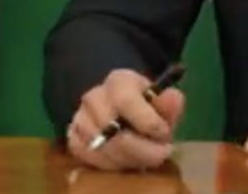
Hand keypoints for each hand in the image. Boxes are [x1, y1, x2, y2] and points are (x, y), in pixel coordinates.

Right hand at [65, 69, 185, 171]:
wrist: (119, 110)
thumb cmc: (145, 108)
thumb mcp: (161, 102)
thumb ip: (170, 102)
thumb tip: (173, 98)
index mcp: (118, 82)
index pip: (125, 100)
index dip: (147, 121)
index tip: (164, 134)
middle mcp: (93, 97)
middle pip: (112, 130)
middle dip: (141, 148)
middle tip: (160, 154)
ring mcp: (80, 119)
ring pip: (102, 148)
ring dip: (128, 159)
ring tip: (145, 158)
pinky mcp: (74, 139)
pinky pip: (91, 158)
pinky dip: (111, 164)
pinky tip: (126, 161)